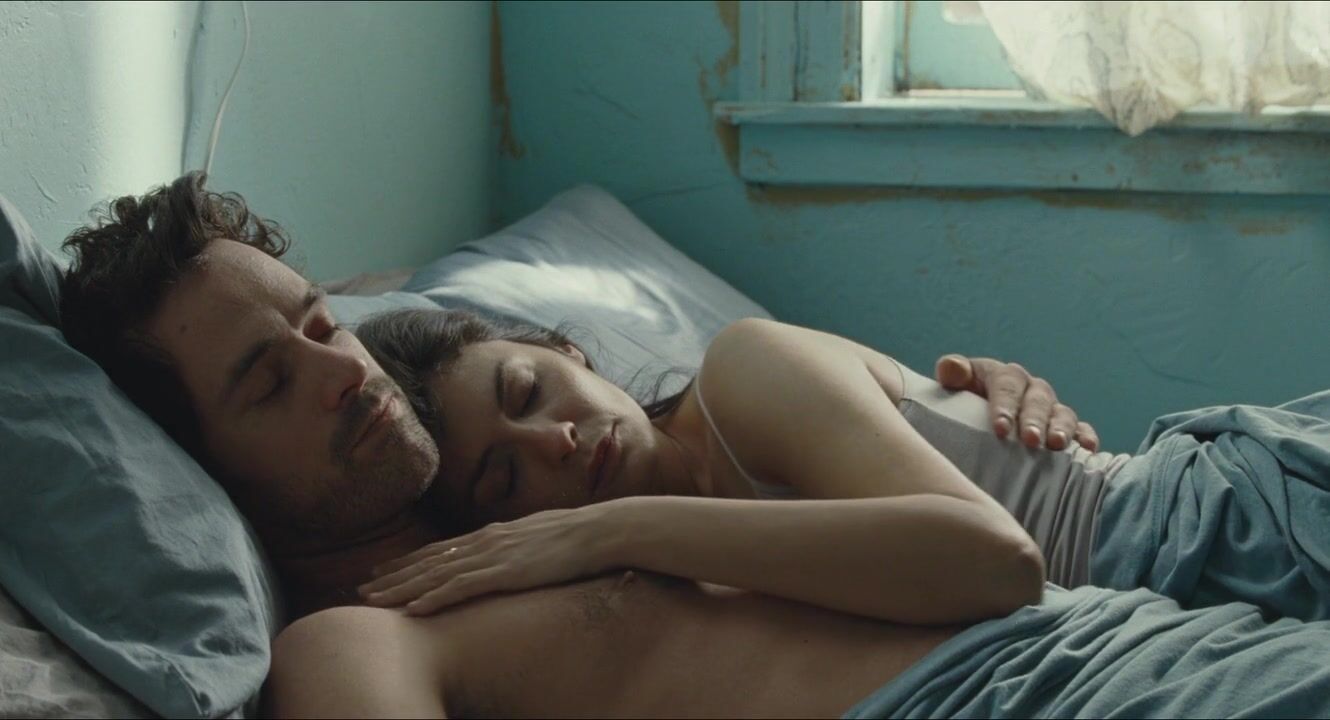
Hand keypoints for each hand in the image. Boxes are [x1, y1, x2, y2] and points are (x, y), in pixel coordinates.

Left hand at [358, 504, 618, 614]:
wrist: (600, 530)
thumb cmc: (578, 535)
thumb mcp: (539, 537)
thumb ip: (517, 546)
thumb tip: (510, 556)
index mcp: (494, 533)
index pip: (441, 550)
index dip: (410, 561)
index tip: (384, 570)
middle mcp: (486, 541)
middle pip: (429, 561)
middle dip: (393, 575)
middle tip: (362, 588)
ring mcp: (493, 556)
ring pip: (435, 575)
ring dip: (401, 589)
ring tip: (373, 601)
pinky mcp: (505, 572)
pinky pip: (460, 588)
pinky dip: (433, 597)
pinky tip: (412, 608)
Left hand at [934, 355, 1098, 451]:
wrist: (971, 420)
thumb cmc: (960, 404)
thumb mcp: (953, 387)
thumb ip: (952, 374)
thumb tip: (951, 368)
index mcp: (1003, 376)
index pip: (1006, 385)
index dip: (1004, 406)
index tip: (1000, 429)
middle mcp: (1030, 389)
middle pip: (1036, 400)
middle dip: (1034, 420)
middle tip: (1030, 440)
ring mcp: (1049, 407)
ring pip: (1061, 413)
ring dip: (1061, 428)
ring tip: (1057, 445)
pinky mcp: (1063, 426)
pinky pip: (1079, 428)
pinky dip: (1084, 436)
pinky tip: (1087, 448)